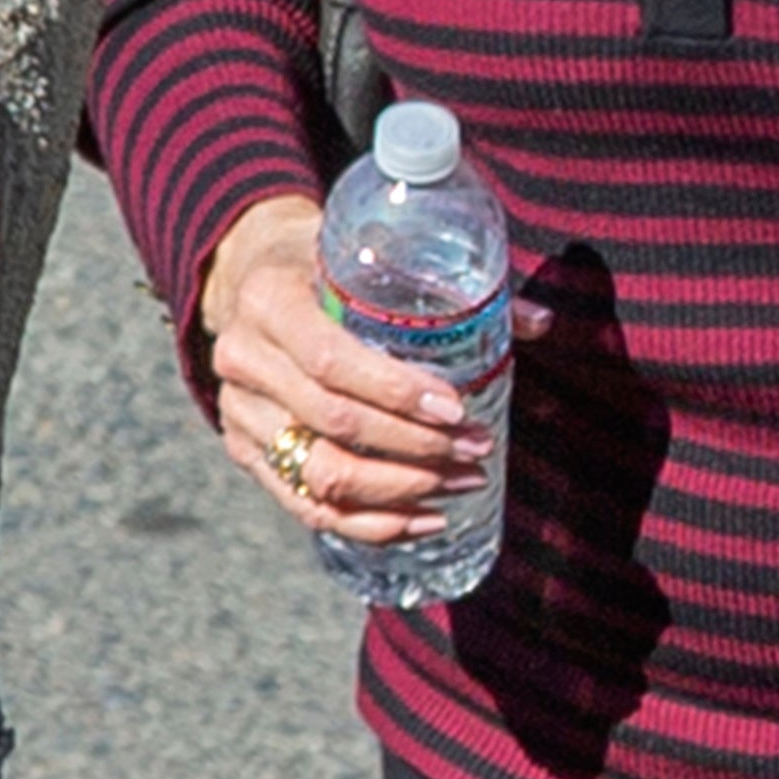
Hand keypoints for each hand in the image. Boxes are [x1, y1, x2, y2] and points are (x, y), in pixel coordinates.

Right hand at [196, 196, 533, 545]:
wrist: (255, 275)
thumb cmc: (335, 264)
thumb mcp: (376, 255)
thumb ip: (454, 285)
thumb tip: (540, 322)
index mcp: (269, 300)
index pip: (330, 360)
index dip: (395, 391)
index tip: (456, 407)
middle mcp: (243, 358)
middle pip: (331, 422)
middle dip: (415, 445)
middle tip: (477, 447)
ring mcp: (237, 412)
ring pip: (319, 474)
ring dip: (400, 489)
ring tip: (463, 481)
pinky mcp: (244, 451)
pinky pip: (305, 504)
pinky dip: (369, 522)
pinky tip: (426, 519)